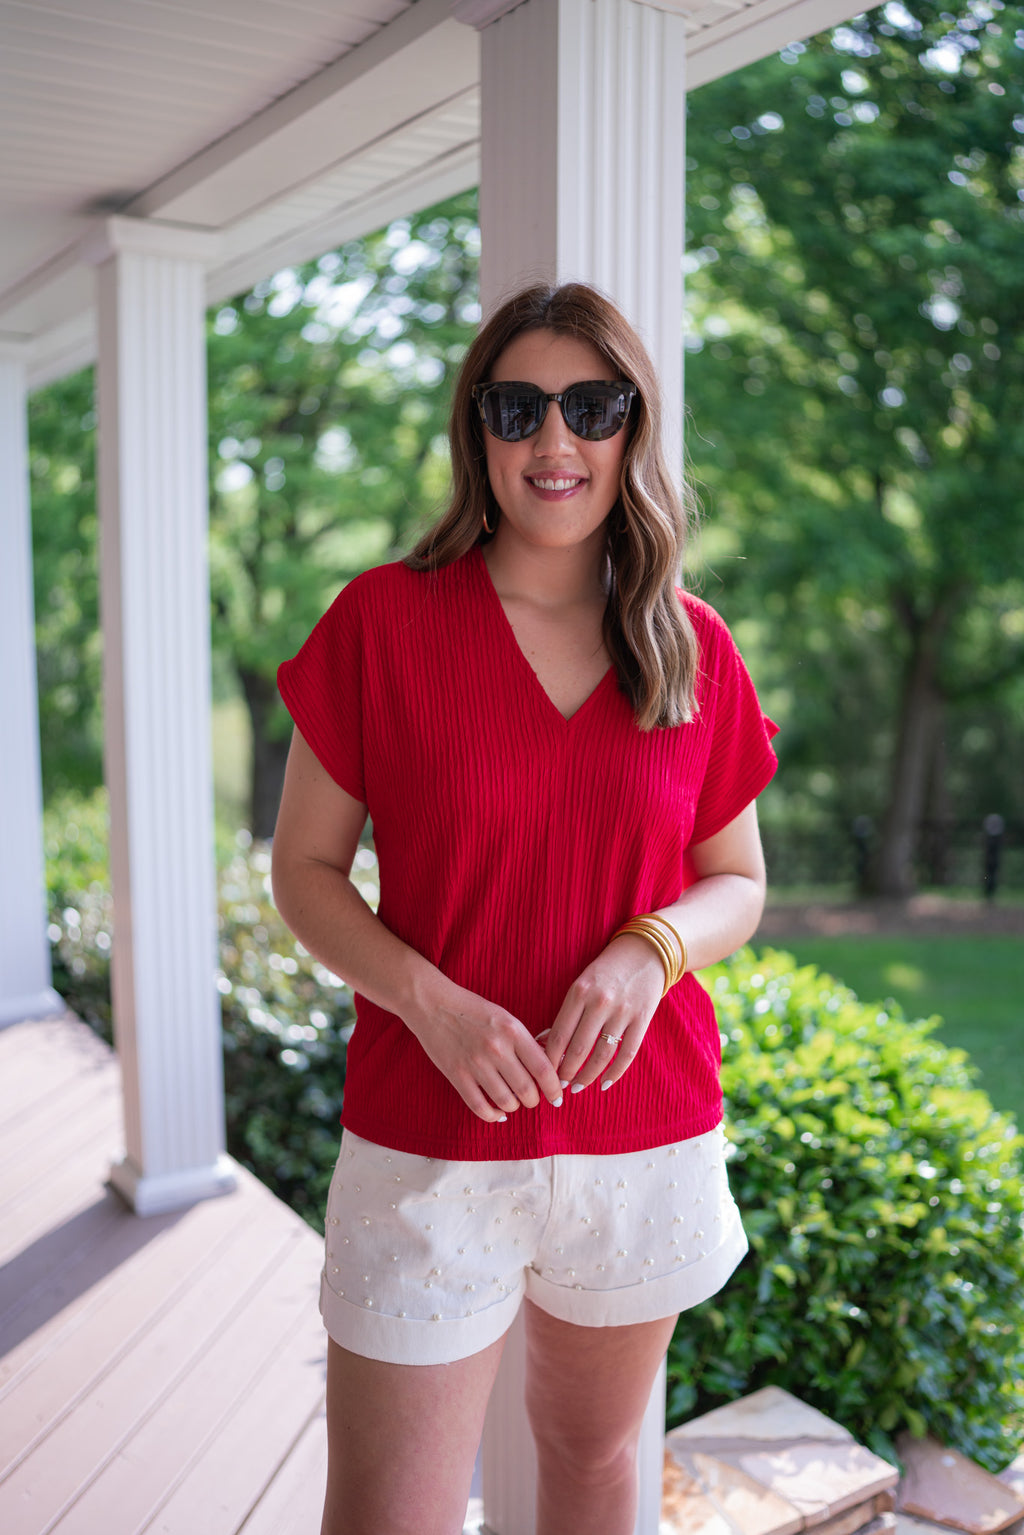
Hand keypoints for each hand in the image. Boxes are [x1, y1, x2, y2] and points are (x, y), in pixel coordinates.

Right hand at [405, 981, 565, 1123]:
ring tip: (514, 1102)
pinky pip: (480, 1107)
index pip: (543, 1068)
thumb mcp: (505, 1018)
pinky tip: (497, 1113)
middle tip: (532, 1098)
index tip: (557, 1095)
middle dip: (534, 1100)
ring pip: (506, 1102)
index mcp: (513, 1031)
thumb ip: (524, 1042)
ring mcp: (475, 1064)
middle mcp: (497, 1048)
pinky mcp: (457, 1075)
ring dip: (514, 1107)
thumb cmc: (472, 1009)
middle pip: (526, 1090)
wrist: (432, 1003)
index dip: (554, 1087)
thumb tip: (547, 1068)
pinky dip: (493, 1116)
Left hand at [542, 933, 663, 1093]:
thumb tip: (546, 1043)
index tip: (544, 1073)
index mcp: (579, 992)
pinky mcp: (642, 1019)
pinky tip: (605, 1083)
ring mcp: (623, 1012)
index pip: (559, 1034)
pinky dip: (615, 1072)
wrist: (645, 951)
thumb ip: (568, 1011)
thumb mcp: (582, 983)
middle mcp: (600, 1002)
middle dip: (566, 1073)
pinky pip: (627, 1053)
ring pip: (602, 1055)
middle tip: (559, 1087)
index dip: (549, 1059)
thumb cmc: (606, 970)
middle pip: (578, 1049)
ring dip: (588, 1076)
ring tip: (578, 1087)